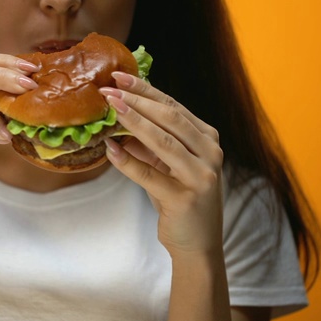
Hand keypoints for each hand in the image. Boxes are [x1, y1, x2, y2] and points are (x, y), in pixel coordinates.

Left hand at [100, 72, 224, 257]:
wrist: (197, 243)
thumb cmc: (180, 199)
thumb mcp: (166, 165)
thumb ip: (149, 142)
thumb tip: (118, 117)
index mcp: (207, 139)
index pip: (173, 106)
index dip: (146, 90)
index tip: (120, 77)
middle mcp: (210, 153)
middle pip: (170, 118)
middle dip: (137, 100)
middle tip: (109, 89)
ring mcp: (201, 175)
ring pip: (163, 141)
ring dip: (133, 122)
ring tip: (110, 108)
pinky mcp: (185, 198)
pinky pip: (150, 174)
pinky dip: (127, 161)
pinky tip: (110, 149)